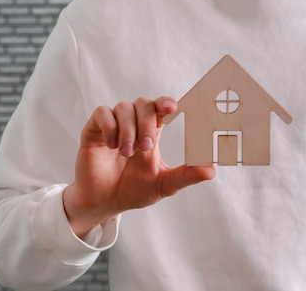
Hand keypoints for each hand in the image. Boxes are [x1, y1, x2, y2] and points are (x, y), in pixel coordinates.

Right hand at [63, 97, 215, 238]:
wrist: (105, 203)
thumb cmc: (134, 191)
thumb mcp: (164, 184)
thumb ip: (186, 176)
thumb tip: (212, 171)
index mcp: (152, 132)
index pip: (161, 107)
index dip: (166, 102)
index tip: (172, 108)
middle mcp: (133, 124)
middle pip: (144, 104)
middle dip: (146, 123)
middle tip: (145, 147)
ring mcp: (113, 126)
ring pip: (123, 107)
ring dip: (128, 129)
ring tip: (127, 153)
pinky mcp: (94, 130)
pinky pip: (102, 113)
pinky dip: (109, 126)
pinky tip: (112, 145)